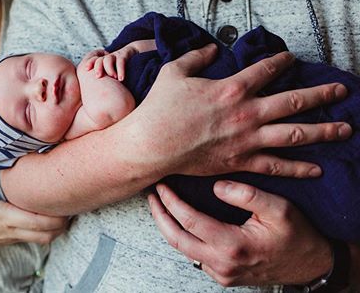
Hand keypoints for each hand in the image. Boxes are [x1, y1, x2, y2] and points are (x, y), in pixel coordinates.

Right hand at [0, 171, 68, 250]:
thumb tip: (1, 159)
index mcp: (4, 215)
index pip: (37, 220)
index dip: (55, 215)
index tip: (64, 200)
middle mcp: (13, 229)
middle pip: (47, 232)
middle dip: (62, 222)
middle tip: (71, 205)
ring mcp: (14, 237)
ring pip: (45, 239)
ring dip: (58, 229)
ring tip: (64, 213)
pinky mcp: (14, 240)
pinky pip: (37, 240)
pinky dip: (49, 232)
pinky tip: (52, 220)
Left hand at [83, 41, 155, 80]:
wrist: (135, 53)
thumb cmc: (122, 68)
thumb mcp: (113, 72)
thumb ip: (107, 80)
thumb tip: (100, 96)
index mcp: (103, 61)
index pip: (93, 61)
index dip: (89, 63)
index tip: (85, 69)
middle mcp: (108, 58)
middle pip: (99, 60)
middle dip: (97, 68)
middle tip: (98, 77)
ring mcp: (116, 55)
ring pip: (108, 59)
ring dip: (109, 69)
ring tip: (113, 78)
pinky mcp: (124, 55)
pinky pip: (120, 61)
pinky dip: (120, 70)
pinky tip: (121, 78)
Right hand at [129, 44, 349, 177]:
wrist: (152, 145)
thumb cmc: (159, 108)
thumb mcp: (174, 72)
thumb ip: (196, 57)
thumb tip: (211, 48)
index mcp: (232, 88)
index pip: (267, 69)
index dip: (282, 61)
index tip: (291, 58)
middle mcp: (247, 113)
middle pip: (294, 102)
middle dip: (322, 95)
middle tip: (341, 90)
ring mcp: (247, 140)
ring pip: (295, 135)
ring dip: (323, 131)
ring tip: (344, 128)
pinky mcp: (241, 162)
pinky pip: (276, 166)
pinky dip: (298, 167)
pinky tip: (317, 168)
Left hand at [148, 182, 332, 285]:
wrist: (311, 265)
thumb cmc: (297, 235)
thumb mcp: (279, 209)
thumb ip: (247, 195)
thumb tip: (217, 186)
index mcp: (232, 246)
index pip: (188, 221)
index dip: (171, 202)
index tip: (162, 185)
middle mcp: (221, 264)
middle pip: (175, 239)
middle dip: (159, 215)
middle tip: (152, 194)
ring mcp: (221, 273)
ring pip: (182, 249)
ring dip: (168, 226)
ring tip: (161, 204)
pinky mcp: (223, 276)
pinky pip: (194, 255)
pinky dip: (183, 236)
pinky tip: (180, 220)